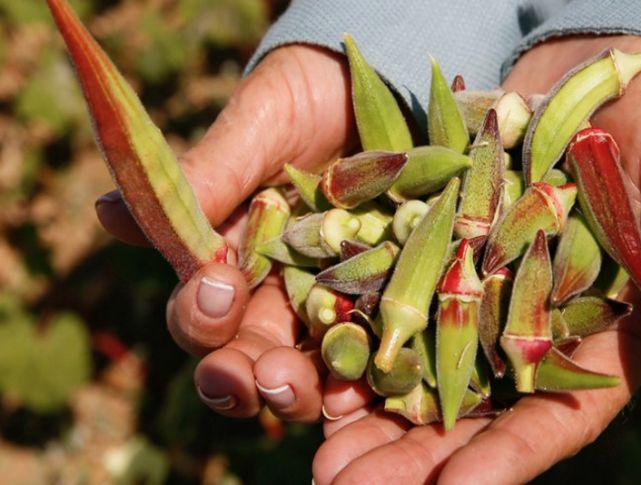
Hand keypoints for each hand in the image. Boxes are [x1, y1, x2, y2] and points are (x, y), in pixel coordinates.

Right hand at [95, 45, 375, 420]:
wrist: (381, 82)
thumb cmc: (303, 98)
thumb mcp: (257, 126)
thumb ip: (205, 175)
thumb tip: (110, 215)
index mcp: (234, 259)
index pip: (204, 311)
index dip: (202, 314)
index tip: (218, 287)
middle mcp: (281, 293)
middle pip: (254, 354)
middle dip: (249, 376)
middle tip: (262, 379)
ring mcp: (340, 302)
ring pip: (314, 368)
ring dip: (309, 390)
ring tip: (316, 398)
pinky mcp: (395, 301)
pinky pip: (382, 350)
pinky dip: (376, 375)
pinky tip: (376, 388)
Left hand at [311, 35, 640, 483]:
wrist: (598, 77)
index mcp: (598, 341)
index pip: (553, 417)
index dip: (506, 458)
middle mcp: (525, 333)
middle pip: (467, 412)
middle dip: (411, 457)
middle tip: (345, 484)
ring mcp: (475, 296)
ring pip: (416, 371)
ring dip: (368, 413)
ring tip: (316, 452)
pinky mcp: (435, 254)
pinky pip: (391, 302)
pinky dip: (355, 335)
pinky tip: (315, 363)